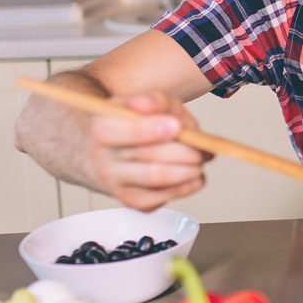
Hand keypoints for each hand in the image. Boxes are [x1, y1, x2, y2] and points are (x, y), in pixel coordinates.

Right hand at [87, 91, 210, 210]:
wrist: (117, 151)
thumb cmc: (137, 124)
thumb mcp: (148, 104)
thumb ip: (155, 101)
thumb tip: (150, 104)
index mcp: (102, 129)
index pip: (119, 132)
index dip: (149, 129)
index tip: (176, 126)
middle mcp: (103, 159)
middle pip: (147, 157)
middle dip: (183, 152)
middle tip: (201, 147)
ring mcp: (116, 184)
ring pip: (157, 179)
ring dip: (188, 170)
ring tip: (200, 159)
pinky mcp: (131, 201)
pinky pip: (163, 197)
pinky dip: (187, 186)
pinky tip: (193, 175)